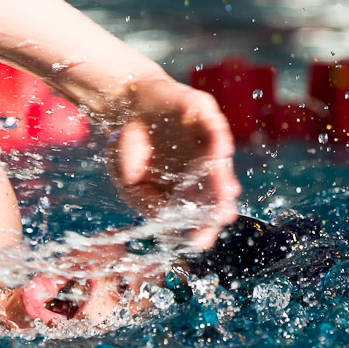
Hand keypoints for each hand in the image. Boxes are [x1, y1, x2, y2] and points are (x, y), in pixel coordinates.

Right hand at [106, 76, 240, 249]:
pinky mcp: (205, 116)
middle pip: (216, 192)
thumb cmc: (127, 148)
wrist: (122, 106)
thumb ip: (146, 201)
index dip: (201, 228)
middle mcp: (201, 170)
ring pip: (220, 164)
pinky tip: (221, 153)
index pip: (199, 213)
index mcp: (185, 190)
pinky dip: (218, 140)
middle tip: (219, 219)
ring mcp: (205, 144)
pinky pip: (215, 128)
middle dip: (218, 206)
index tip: (199, 241)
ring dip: (224, 179)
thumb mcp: (129, 182)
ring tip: (226, 194)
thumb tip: (164, 220)